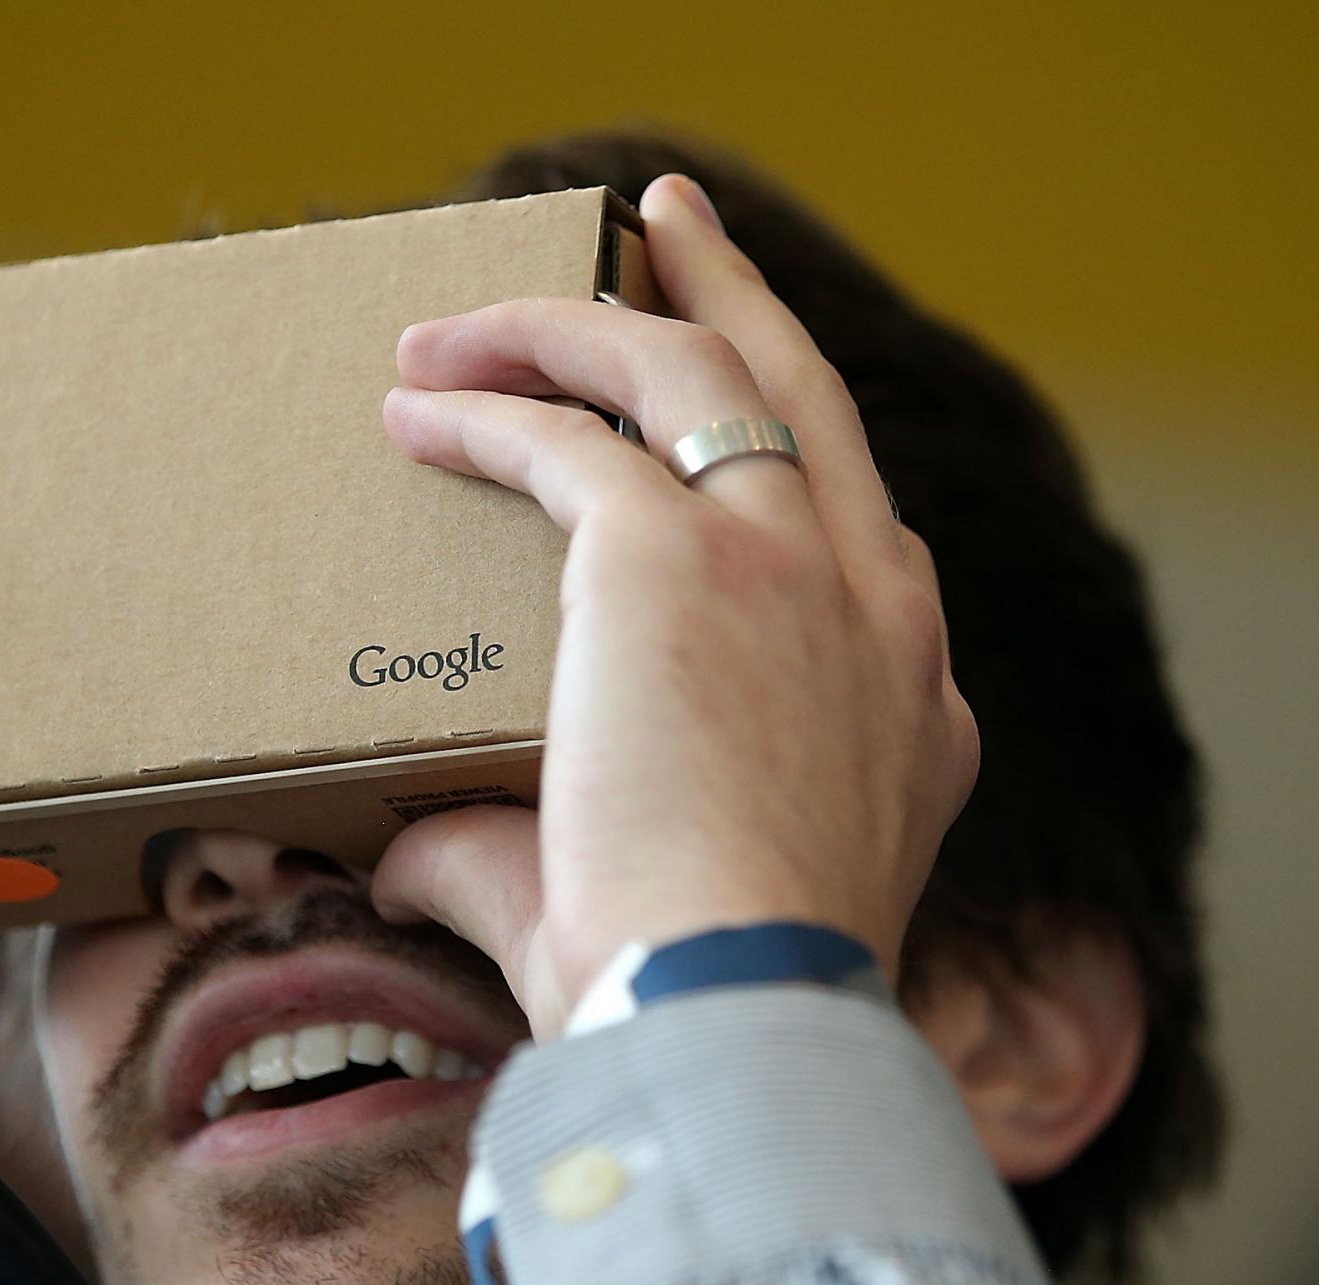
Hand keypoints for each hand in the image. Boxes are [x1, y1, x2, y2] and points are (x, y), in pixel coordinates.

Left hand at [370, 174, 978, 1034]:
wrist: (728, 1018)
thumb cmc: (688, 1003)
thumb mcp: (643, 911)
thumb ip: (515, 855)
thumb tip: (406, 855)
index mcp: (912, 698)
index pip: (856, 531)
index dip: (779, 459)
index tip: (717, 424)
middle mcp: (879, 608)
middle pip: (804, 393)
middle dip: (733, 296)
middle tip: (669, 231)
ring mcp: (791, 566)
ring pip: (691, 373)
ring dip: (574, 325)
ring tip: (470, 316)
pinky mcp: (678, 556)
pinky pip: (568, 436)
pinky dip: (487, 406)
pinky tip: (411, 407)